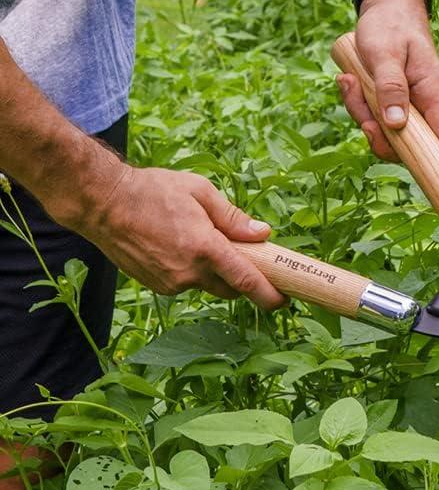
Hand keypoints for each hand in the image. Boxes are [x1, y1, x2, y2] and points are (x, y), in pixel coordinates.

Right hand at [63, 161, 287, 310]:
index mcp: (204, 247)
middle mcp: (188, 272)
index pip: (246, 280)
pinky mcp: (155, 286)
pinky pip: (186, 283)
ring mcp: (169, 283)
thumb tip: (263, 234)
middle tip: (252, 259)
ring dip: (215, 272)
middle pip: (230, 288)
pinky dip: (193, 271)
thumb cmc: (154, 190)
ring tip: (205, 241)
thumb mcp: (201, 192)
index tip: (285, 300)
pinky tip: (182, 246)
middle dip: (244, 280)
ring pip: (206, 285)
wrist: (103, 203)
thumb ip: (234, 218)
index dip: (268, 294)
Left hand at [336, 0, 438, 164]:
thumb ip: (390, 89)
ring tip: (350, 81)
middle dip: (379, 136)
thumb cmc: (391, 26)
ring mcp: (404, 102)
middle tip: (364, 120)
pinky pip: (371, 114)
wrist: (384, 5)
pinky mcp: (387, 98)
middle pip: (406, 141)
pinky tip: (348, 79)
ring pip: (383, 128)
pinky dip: (356, 102)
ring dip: (361, 112)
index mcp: (432, 92)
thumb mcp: (386, 54)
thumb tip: (396, 126)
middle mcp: (421, 102)